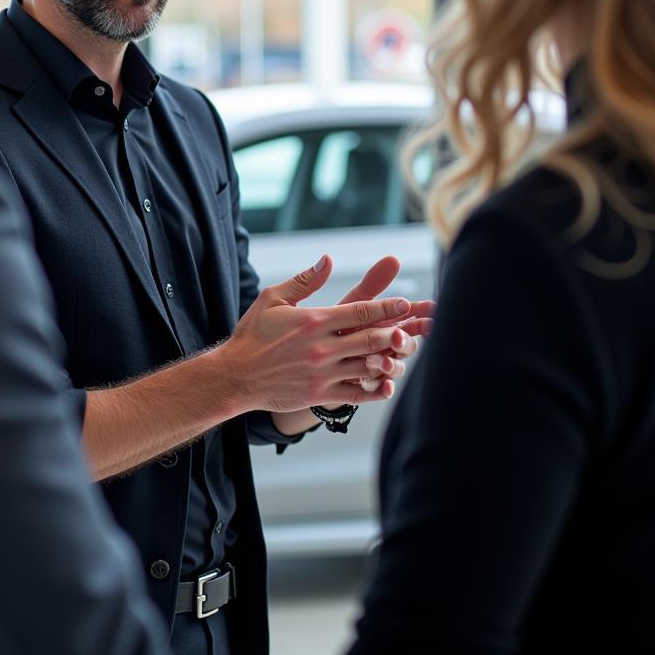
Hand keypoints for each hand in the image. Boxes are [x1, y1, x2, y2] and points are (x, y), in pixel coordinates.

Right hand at [217, 254, 419, 412]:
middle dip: (399, 331)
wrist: (235, 376)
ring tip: (409, 353)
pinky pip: (356, 394)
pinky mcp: (319, 394)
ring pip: (367, 366)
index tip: (406, 302)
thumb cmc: (253, 335)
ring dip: (392, 359)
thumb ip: (304, 280)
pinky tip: (389, 382)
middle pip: (370, 338)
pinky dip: (376, 389)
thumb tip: (327, 259)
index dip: (387, 307)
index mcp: (313, 321)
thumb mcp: (273, 298)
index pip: (359, 311)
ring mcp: (322, 373)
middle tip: (419, 326)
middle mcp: (321, 347)